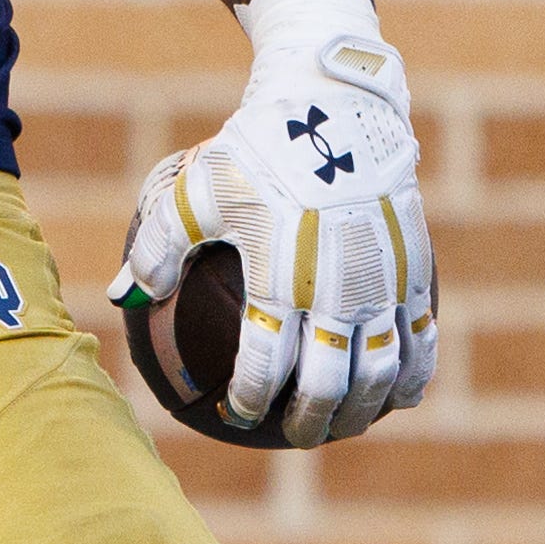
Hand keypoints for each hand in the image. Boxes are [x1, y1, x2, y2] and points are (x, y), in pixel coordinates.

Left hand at [119, 0, 436, 445]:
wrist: (338, 107)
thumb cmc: (257, 149)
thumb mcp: (197, 187)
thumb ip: (159, 245)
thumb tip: (123, 296)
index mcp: (282, 274)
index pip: (266, 363)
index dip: (252, 400)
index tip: (237, 414)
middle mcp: (339, 287)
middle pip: (329, 384)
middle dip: (310, 422)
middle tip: (294, 437)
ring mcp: (384, 282)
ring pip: (380, 373)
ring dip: (362, 410)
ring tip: (343, 425)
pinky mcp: (416, 269)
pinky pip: (421, 340)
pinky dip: (412, 376)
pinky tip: (399, 396)